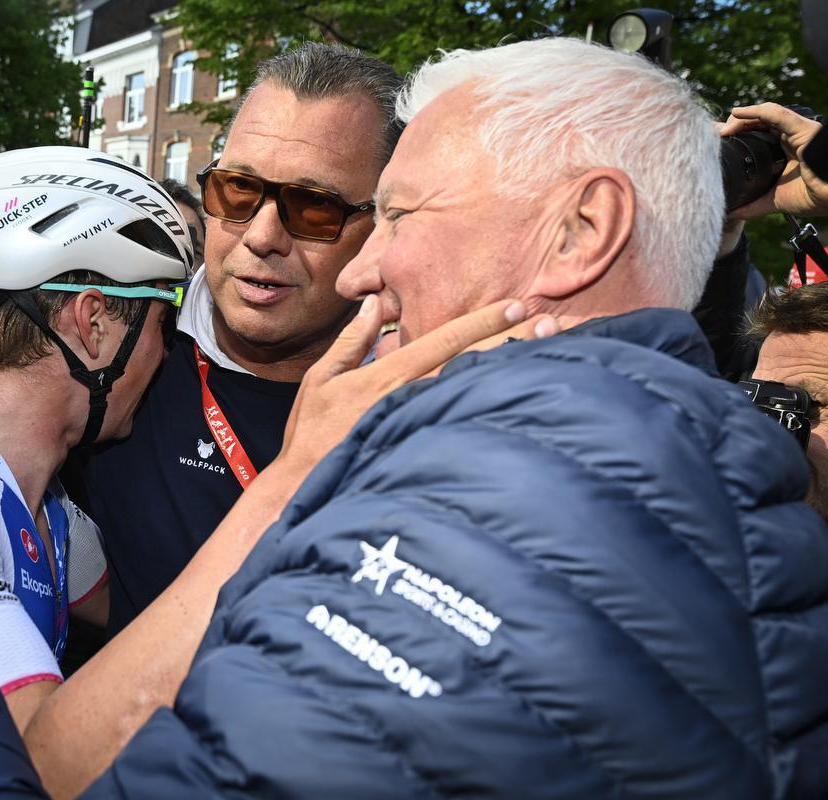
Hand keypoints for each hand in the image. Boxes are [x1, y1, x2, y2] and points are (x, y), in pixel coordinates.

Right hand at [276, 296, 557, 477]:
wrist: (304, 490)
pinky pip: (467, 427)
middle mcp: (412, 399)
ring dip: (513, 374)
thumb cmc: (310, 437)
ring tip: (551, 358)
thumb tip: (374, 304)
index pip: (446, 340)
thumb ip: (352, 341)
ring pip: (476, 394)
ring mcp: (422, 429)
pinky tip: (524, 405)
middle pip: (473, 364)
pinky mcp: (426, 455)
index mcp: (389, 377)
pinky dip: (496, 411)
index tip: (518, 306)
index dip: (484, 322)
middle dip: (513, 342)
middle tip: (553, 326)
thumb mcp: (321, 379)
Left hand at [722, 103, 827, 218]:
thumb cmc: (813, 196)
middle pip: (756, 123)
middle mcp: (789, 136)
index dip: (735, 135)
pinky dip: (756, 111)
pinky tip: (737, 113)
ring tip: (722, 131)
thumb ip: (753, 205)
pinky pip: (777, 114)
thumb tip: (731, 214)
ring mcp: (796, 130)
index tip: (714, 142)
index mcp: (783, 149)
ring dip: (739, 119)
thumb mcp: (774, 200)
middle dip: (733, 126)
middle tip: (713, 136)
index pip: (756, 134)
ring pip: (764, 115)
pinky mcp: (803, 129)